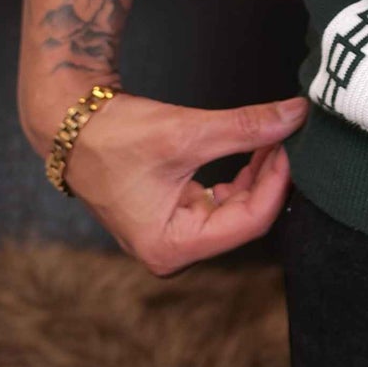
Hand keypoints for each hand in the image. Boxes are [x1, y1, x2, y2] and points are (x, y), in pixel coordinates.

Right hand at [43, 89, 309, 275]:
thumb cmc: (115, 135)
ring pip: (235, 210)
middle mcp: (171, 250)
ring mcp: (172, 235)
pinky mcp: (174, 214)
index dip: (277, 182)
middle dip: (270, 178)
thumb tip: (296, 115)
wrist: (71, 124)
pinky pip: (220, 202)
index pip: (249, 223)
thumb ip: (245, 127)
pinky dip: (239, 176)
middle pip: (244, 219)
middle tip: (287, 136)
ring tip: (272, 137)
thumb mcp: (186, 131)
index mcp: (170, 247)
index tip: (289, 144)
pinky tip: (253, 149)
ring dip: (257, 175)